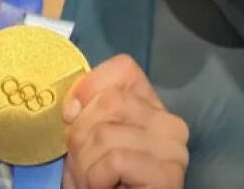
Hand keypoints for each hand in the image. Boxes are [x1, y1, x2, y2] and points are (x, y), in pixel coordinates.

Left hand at [62, 54, 188, 188]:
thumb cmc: (99, 178)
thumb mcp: (86, 135)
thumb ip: (85, 109)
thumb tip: (73, 105)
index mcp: (151, 104)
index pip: (124, 67)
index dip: (89, 87)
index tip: (70, 115)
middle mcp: (170, 122)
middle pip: (109, 100)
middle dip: (80, 134)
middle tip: (81, 161)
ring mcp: (173, 149)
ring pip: (106, 133)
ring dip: (85, 164)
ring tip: (91, 180)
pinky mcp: (168, 176)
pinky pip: (115, 160)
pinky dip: (95, 178)